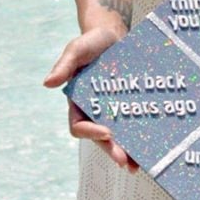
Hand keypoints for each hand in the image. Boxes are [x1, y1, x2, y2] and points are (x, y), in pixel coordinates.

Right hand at [43, 27, 139, 172]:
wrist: (114, 33)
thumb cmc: (91, 41)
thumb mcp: (76, 49)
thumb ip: (64, 65)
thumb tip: (47, 83)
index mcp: (78, 103)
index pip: (79, 126)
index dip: (91, 132)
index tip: (107, 132)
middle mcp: (95, 111)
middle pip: (101, 138)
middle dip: (111, 150)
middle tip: (124, 161)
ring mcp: (114, 111)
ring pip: (119, 138)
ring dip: (127, 153)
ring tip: (138, 166)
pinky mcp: (131, 106)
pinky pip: (135, 125)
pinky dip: (141, 138)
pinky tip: (152, 147)